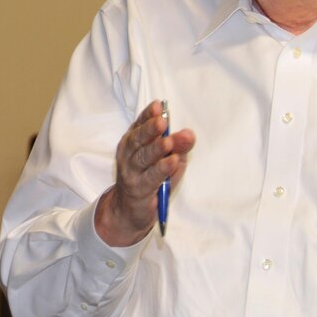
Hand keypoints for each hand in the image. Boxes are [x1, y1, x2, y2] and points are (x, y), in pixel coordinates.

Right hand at [95, 100, 195, 246]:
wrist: (129, 210)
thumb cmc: (150, 178)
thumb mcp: (167, 159)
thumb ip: (178, 146)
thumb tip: (189, 134)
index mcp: (132, 142)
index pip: (139, 124)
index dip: (148, 115)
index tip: (159, 105)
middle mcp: (128, 154)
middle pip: (138, 139)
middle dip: (150, 129)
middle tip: (163, 120)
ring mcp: (131, 172)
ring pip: (143, 158)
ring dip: (156, 149)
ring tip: (168, 142)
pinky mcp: (138, 190)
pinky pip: (150, 178)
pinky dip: (161, 169)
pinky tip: (172, 162)